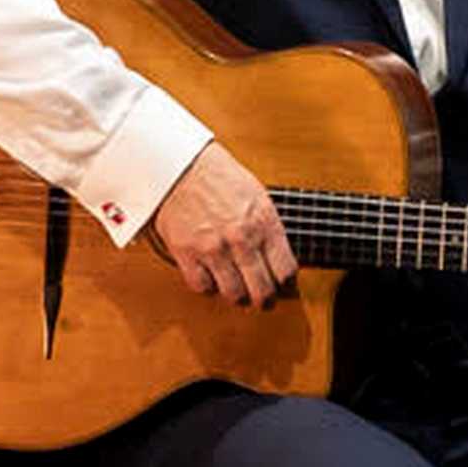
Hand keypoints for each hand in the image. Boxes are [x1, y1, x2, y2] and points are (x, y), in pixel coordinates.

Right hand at [152, 140, 295, 307]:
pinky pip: (201, 286)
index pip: (285, 270)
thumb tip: (278, 254)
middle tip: (262, 299)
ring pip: (233, 293)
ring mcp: (213, 248)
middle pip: (262, 289)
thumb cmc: (220, 177)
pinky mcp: (186, 252)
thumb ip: (268, 227)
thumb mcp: (258, 197)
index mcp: (264, 223)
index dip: (286, 282)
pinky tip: (211, 279)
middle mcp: (241, 239)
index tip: (281, 283)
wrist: (182, 166)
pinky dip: (207, 287)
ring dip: (237, 296)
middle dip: (265, 299)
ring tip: (237, 291)